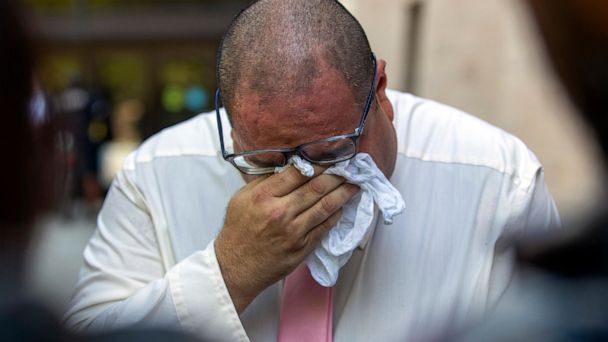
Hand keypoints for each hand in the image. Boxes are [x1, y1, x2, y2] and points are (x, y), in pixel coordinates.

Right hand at [214, 166, 357, 312]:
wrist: (235, 266)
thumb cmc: (238, 230)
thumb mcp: (242, 198)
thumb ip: (265, 181)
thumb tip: (290, 167)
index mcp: (264, 196)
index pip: (298, 173)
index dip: (319, 163)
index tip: (331, 157)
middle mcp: (280, 212)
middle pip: (316, 188)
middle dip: (336, 175)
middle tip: (350, 167)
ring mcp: (293, 232)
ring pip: (325, 207)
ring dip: (343, 194)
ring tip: (354, 184)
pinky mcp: (301, 248)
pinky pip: (324, 228)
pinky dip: (335, 215)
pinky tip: (343, 206)